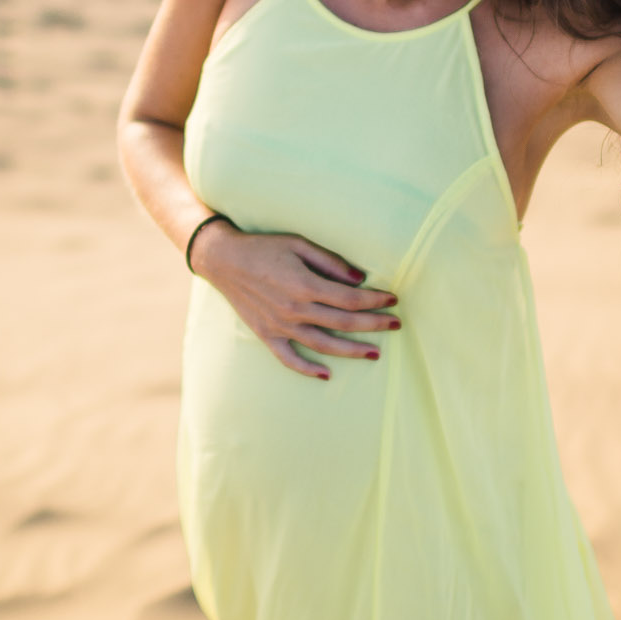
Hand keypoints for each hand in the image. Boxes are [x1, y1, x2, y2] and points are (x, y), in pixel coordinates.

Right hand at [192, 225, 400, 379]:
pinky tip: (327, 375)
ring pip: (324, 345)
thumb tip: (359, 279)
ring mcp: (280, 326)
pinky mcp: (267, 335)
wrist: (223, 260)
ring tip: (375, 353)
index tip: (393, 299)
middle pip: (344, 323)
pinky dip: (308, 369)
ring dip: (352, 351)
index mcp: (305, 285)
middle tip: (396, 325)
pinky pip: (289, 358)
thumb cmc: (264, 247)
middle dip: (374, 325)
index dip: (375, 301)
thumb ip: (331, 262)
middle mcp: (295, 309)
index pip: (351, 299)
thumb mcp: (299, 244)